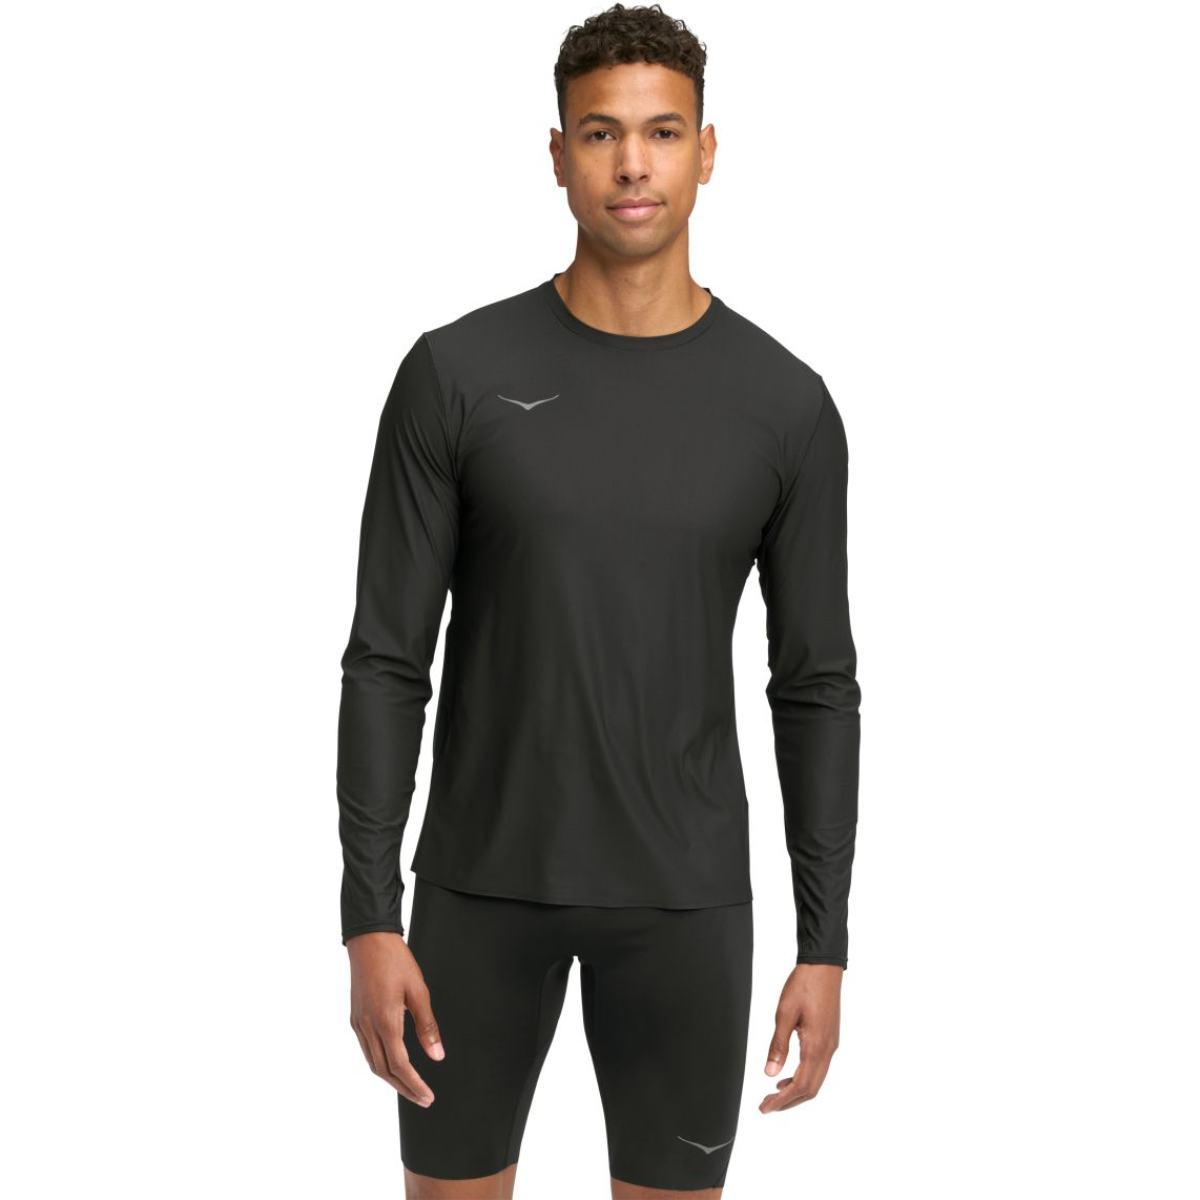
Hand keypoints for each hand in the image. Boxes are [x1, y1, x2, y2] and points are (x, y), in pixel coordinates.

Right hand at [346, 931, 445, 1106]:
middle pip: (384, 1071)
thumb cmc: (396, 961)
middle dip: (404, 1088)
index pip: (400, 1066)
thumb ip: (427, 1026)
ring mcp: (358, 1023)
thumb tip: (437, 1056)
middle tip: (422, 1098)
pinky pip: (366, 1050)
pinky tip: (391, 1063)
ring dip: (391, 1079)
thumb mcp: (419, 991)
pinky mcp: (355, 1018)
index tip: (427, 1097)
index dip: (414, 1085)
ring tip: (409, 1086)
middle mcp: (368, 1027)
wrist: (369, 941)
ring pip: (372, 1063)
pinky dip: (379, 1063)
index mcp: (386, 1021)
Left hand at [758, 962, 842, 1113]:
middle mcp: (827, 1050)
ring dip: (796, 1091)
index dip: (782, 1101)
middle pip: (811, 1089)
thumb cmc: (804, 986)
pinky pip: (819, 1068)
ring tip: (775, 1093)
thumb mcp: (784, 1014)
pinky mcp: (830, 1038)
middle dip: (788, 1101)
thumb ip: (778, 1046)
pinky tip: (788, 1074)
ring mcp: (831, 1045)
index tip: (765, 1107)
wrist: (823, 968)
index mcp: (816, 1046)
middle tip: (767, 1105)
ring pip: (816, 1080)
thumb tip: (770, 1072)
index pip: (800, 1086)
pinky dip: (804, 1078)